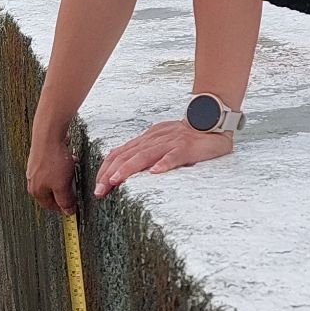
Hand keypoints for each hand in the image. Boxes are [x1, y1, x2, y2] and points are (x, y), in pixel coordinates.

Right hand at [26, 117, 76, 211]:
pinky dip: (62, 166)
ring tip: (71, 171)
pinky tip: (68, 160)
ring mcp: (35, 169)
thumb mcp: (62, 186)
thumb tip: (68, 212)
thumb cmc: (53, 159)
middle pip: (52, 192)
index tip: (74, 204)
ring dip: (65, 177)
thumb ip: (65, 201)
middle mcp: (33, 181)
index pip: (51, 206)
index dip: (64, 207)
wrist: (49, 135)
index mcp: (36, 191)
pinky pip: (54, 167)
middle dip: (65, 190)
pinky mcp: (40, 158)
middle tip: (74, 185)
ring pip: (54, 179)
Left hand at [94, 119, 232, 195]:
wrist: (211, 120)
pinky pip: (174, 155)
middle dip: (109, 173)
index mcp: (146, 138)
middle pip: (127, 155)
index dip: (105, 168)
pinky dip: (164, 163)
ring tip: (116, 181)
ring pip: (144, 155)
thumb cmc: (186, 136)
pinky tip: (154, 172)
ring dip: (128, 168)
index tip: (97, 185)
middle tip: (99, 190)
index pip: (120, 152)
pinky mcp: (186, 147)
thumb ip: (144, 152)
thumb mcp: (160, 142)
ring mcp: (170, 142)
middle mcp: (154, 138)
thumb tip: (123, 168)